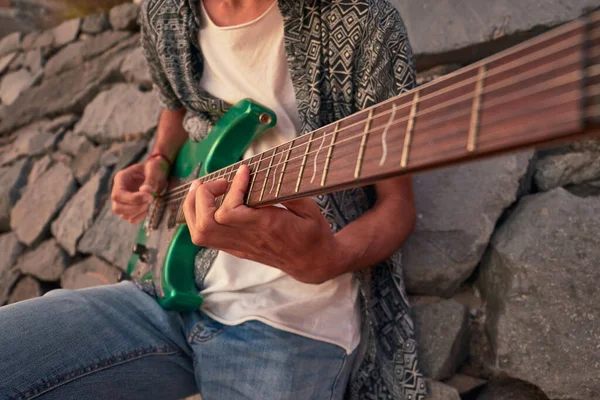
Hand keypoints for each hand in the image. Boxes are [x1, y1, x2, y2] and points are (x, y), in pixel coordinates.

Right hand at [111, 157, 169, 223]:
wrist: (160, 172)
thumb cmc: (155, 168)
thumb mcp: (154, 169)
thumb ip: (150, 180)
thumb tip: (145, 191)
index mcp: (121, 178)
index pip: (118, 194)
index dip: (132, 199)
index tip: (149, 197)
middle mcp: (119, 190)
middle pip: (117, 207)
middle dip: (135, 208)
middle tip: (150, 200)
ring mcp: (124, 201)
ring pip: (123, 215)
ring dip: (138, 212)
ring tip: (151, 202)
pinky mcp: (131, 208)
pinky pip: (131, 218)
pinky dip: (140, 217)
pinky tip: (149, 208)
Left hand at [183, 165, 347, 283]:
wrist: (312, 263)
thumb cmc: (313, 233)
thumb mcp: (309, 208)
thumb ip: (287, 191)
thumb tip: (269, 172)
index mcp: (267, 227)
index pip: (231, 211)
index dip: (232, 187)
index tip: (244, 170)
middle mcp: (248, 239)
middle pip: (206, 224)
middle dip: (203, 197)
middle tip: (220, 181)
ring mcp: (239, 246)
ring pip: (200, 233)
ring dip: (194, 207)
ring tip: (204, 188)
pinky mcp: (235, 249)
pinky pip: (205, 237)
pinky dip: (198, 217)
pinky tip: (207, 202)